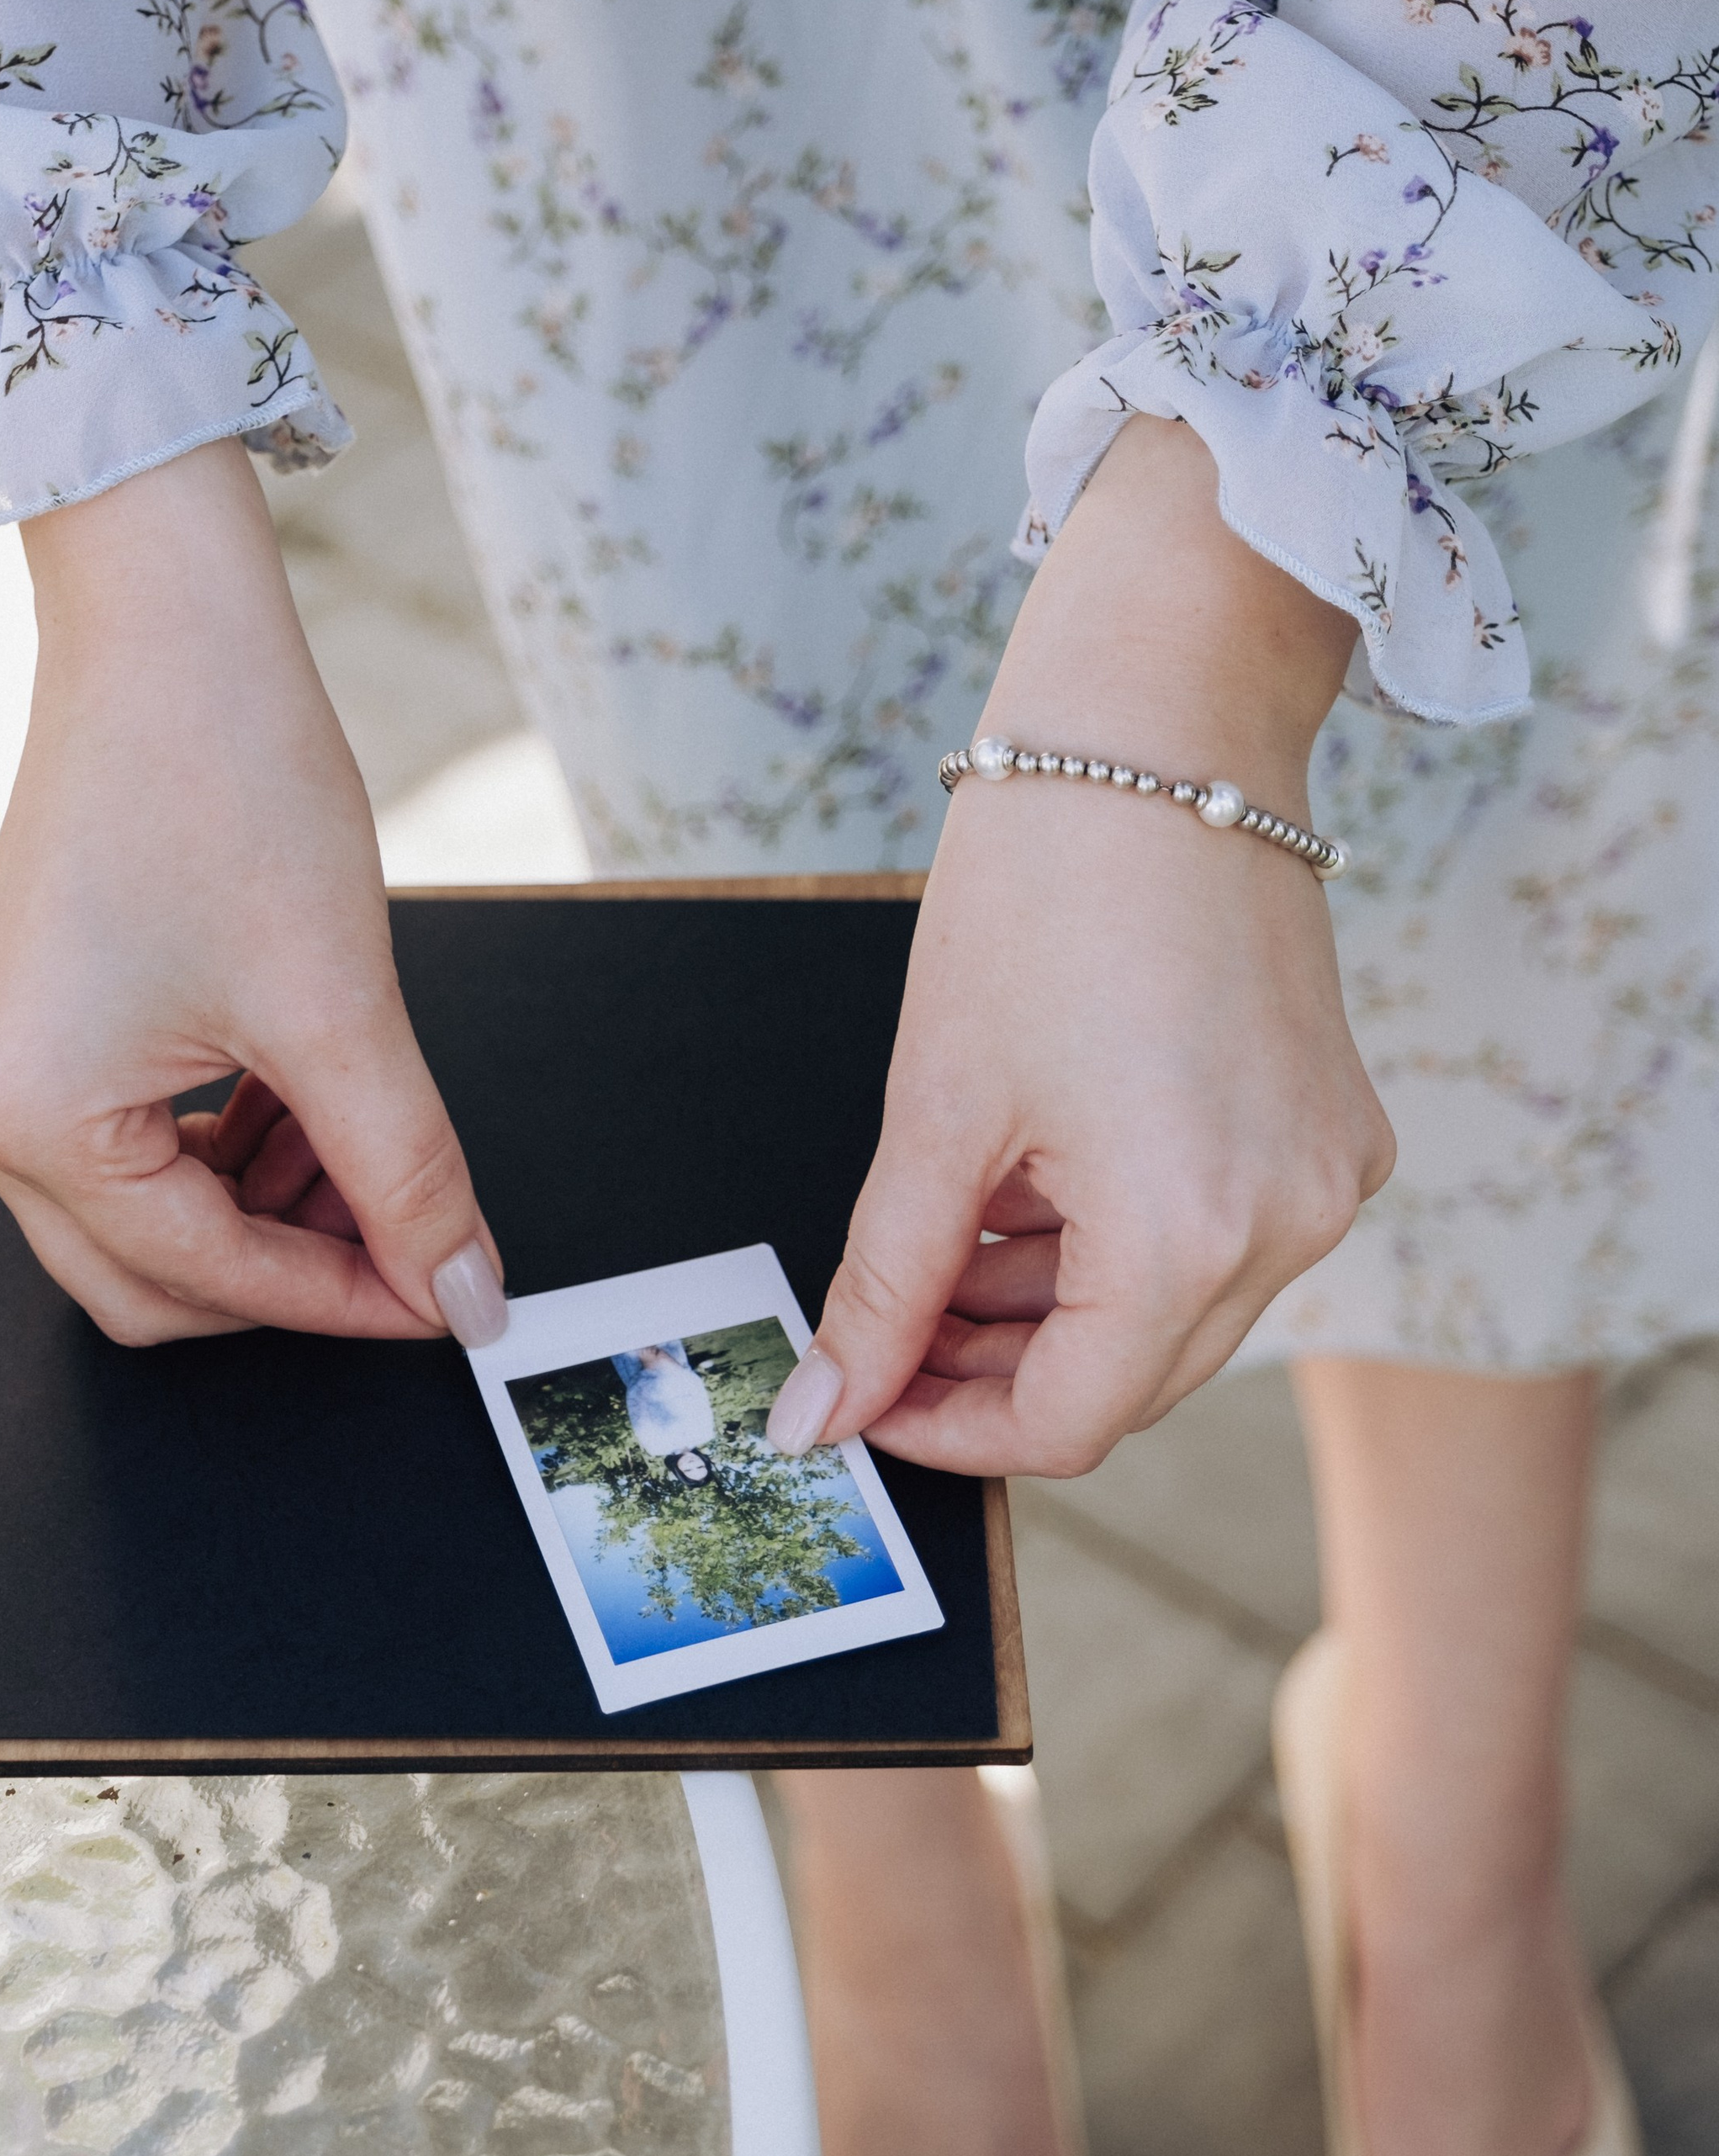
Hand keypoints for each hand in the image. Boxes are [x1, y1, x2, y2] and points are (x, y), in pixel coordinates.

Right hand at [0, 437, 506, 1348]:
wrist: (169, 629)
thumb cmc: (223, 775)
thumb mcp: (340, 1007)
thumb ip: (405, 1171)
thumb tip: (458, 1286)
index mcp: (28, 1119)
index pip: (206, 1277)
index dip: (345, 1297)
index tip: (447, 1297)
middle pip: (156, 1281)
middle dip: (296, 1270)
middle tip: (417, 1244)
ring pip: (152, 1218)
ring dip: (271, 1208)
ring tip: (375, 1156)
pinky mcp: (35, 1028)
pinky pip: (137, 1143)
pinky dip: (234, 1149)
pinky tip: (314, 1109)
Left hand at [771, 416, 1392, 1476]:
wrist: (1158, 727)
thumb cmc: (1044, 886)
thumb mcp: (939, 1106)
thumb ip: (884, 1280)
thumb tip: (822, 1407)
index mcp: (1191, 1232)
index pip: (1066, 1420)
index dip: (947, 1428)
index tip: (861, 1399)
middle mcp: (1290, 1224)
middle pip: (1127, 1379)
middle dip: (994, 1369)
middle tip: (885, 1331)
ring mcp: (1327, 1175)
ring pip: (1173, 1314)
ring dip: (1052, 1305)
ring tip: (944, 1239)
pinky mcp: (1333, 1125)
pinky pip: (1219, 1236)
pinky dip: (1120, 1239)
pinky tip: (1032, 1185)